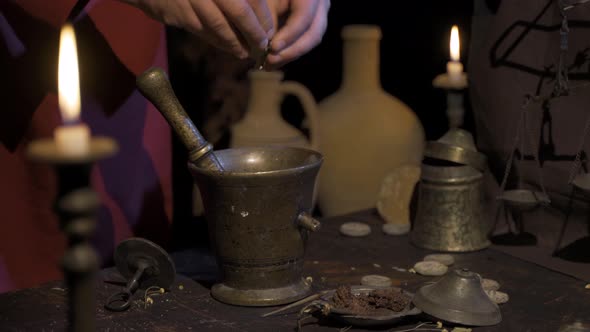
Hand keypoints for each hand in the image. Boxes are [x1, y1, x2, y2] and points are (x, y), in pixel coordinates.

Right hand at [121, 0, 274, 58]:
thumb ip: (237, 2)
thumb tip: (262, 20)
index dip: (263, 18)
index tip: (269, 32)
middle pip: (240, 12)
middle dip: (254, 33)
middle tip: (262, 46)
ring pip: (220, 25)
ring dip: (236, 43)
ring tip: (246, 52)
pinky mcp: (179, 13)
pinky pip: (203, 32)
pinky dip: (219, 42)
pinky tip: (229, 48)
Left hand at [266, 0, 329, 67]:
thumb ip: (267, 15)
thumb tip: (265, 43)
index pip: (304, 17)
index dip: (289, 35)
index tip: (272, 48)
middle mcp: (321, 3)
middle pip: (314, 33)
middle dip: (292, 51)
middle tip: (270, 62)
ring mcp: (320, 12)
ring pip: (312, 39)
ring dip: (290, 54)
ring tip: (269, 64)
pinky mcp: (314, 21)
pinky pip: (305, 39)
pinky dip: (290, 50)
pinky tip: (274, 58)